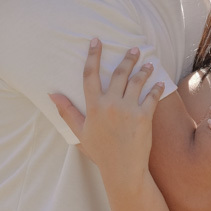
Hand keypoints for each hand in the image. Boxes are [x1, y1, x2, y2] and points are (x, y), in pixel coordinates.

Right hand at [49, 39, 164, 184]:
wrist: (122, 169)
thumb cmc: (100, 152)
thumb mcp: (80, 132)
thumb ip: (67, 111)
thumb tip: (52, 94)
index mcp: (94, 106)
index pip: (90, 75)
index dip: (93, 56)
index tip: (96, 41)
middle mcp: (110, 104)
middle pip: (118, 73)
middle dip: (127, 58)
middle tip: (134, 48)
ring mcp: (128, 110)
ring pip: (137, 82)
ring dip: (144, 70)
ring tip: (148, 63)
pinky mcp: (144, 117)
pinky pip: (152, 97)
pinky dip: (156, 88)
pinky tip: (159, 82)